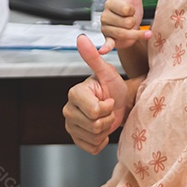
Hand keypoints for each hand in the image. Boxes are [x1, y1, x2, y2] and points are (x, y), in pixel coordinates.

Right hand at [63, 35, 127, 153]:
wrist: (119, 103)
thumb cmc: (113, 87)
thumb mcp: (106, 72)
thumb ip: (93, 57)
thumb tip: (81, 38)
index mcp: (74, 94)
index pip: (95, 111)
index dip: (107, 107)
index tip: (108, 99)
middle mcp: (68, 110)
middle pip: (94, 126)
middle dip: (107, 118)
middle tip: (108, 109)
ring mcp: (71, 126)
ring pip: (94, 137)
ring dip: (106, 129)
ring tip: (105, 117)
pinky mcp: (76, 139)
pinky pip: (92, 148)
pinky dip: (101, 141)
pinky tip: (102, 130)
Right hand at [98, 0, 150, 54]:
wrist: (132, 29)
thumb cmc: (131, 11)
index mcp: (110, 3)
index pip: (127, 8)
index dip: (133, 11)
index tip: (131, 11)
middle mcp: (105, 16)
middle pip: (126, 22)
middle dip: (133, 23)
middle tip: (130, 22)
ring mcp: (105, 29)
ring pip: (125, 33)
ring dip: (134, 34)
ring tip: (131, 30)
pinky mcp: (108, 40)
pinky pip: (107, 43)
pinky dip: (105, 47)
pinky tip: (103, 50)